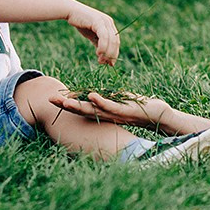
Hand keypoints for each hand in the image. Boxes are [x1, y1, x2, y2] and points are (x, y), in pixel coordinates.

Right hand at [50, 90, 173, 131]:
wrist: (159, 116)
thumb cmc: (140, 107)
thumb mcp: (121, 100)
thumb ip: (107, 97)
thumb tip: (95, 92)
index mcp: (104, 112)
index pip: (82, 107)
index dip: (68, 103)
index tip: (54, 96)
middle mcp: (107, 116)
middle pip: (82, 110)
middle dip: (65, 105)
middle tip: (50, 99)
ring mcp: (115, 115)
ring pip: (93, 110)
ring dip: (78, 105)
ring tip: (64, 100)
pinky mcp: (126, 112)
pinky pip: (111, 107)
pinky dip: (100, 102)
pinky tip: (91, 95)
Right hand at [65, 2, 119, 65]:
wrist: (70, 11)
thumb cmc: (81, 23)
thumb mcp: (92, 35)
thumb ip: (99, 43)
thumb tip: (104, 57)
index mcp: (109, 25)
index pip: (116, 41)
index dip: (114, 53)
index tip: (110, 63)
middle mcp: (109, 22)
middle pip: (115, 42)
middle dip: (111, 55)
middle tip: (104, 63)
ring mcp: (104, 21)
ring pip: (111, 40)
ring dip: (107, 53)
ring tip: (101, 60)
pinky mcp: (98, 21)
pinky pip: (104, 36)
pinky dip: (103, 46)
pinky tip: (98, 53)